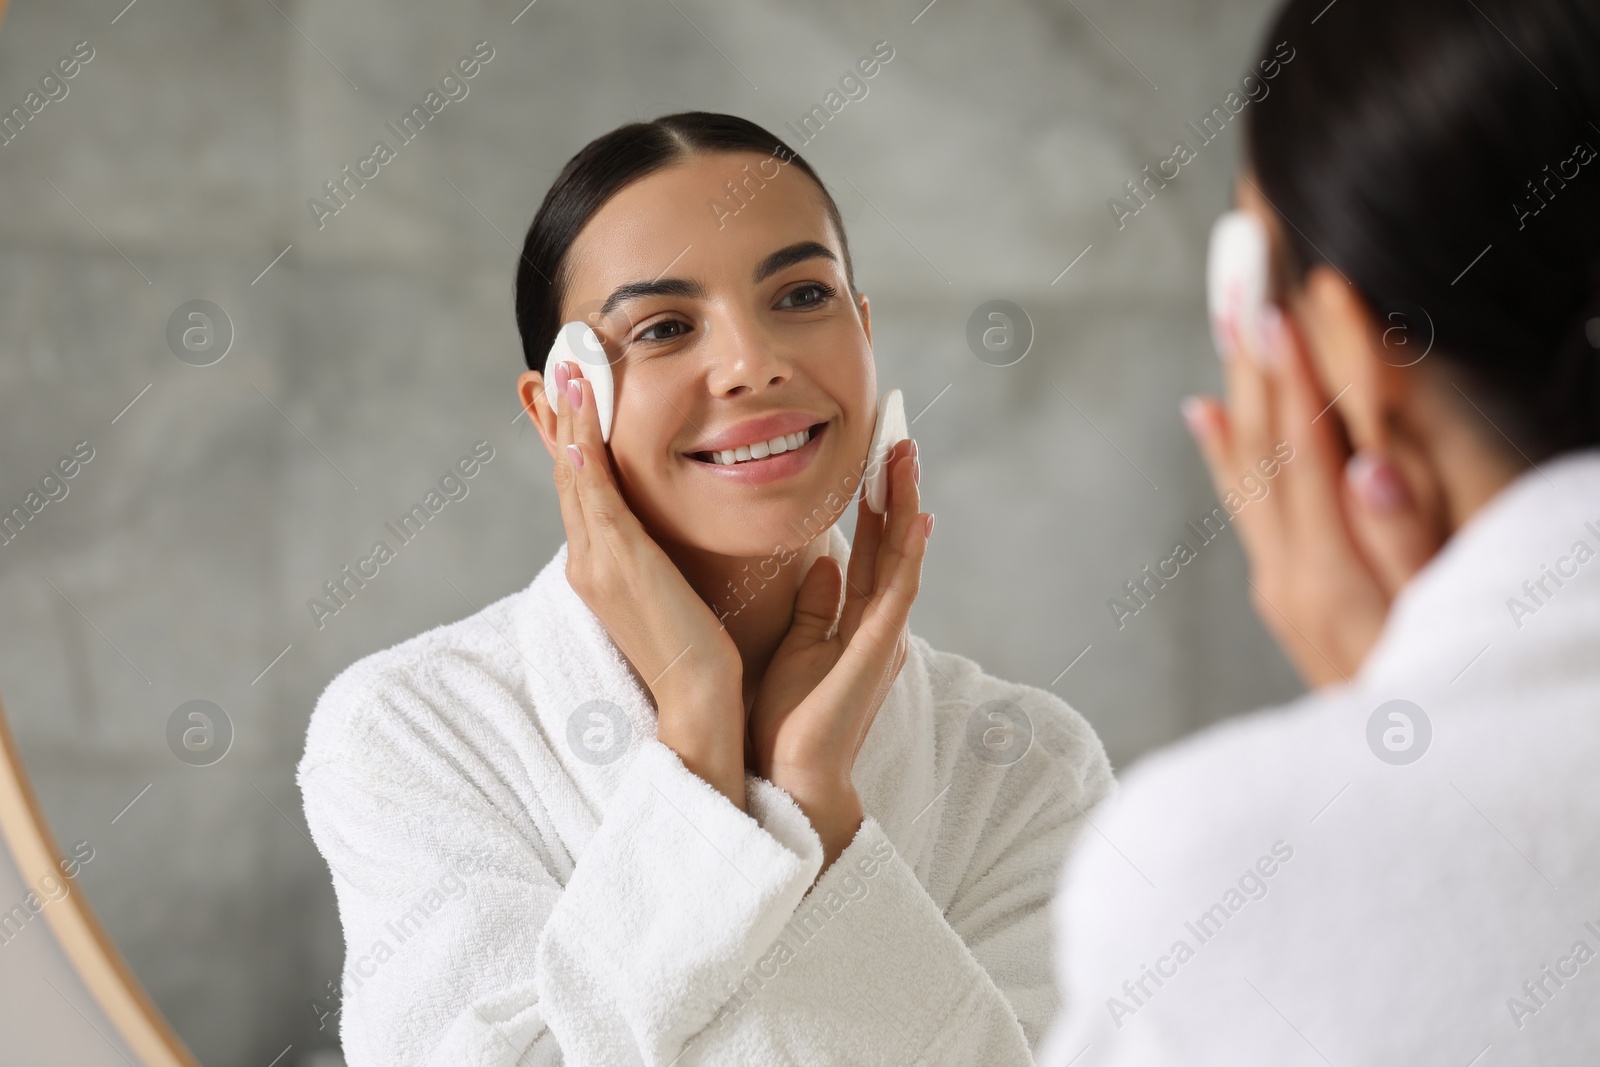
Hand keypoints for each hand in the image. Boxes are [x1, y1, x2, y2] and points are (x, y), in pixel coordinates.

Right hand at [547, 360, 745, 806]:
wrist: (698, 706)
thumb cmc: (701, 658)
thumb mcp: (678, 594)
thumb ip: (670, 560)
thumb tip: (681, 536)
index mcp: (602, 567)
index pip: (584, 490)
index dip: (573, 439)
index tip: (570, 395)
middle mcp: (589, 561)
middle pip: (569, 474)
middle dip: (561, 417)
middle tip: (556, 363)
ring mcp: (597, 562)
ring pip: (577, 476)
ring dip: (571, 418)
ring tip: (569, 367)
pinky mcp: (618, 564)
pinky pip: (597, 495)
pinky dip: (587, 453)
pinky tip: (584, 418)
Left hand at [747, 438, 930, 871]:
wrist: (790, 779)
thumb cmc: (787, 723)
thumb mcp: (796, 648)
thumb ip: (815, 609)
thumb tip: (824, 564)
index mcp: (854, 621)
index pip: (868, 547)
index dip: (872, 500)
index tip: (872, 452)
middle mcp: (876, 624)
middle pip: (890, 543)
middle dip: (894, 488)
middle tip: (898, 434)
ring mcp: (881, 637)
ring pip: (900, 558)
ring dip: (904, 505)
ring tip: (905, 455)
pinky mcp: (876, 653)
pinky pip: (896, 593)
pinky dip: (906, 554)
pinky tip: (914, 518)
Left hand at [1183, 307, 1439, 686]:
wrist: (1406, 795)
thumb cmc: (1445, 702)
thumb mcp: (1442, 624)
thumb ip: (1405, 546)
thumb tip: (1368, 466)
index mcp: (1329, 572)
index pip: (1306, 451)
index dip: (1295, 373)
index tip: (1281, 301)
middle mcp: (1289, 577)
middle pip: (1264, 449)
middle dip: (1254, 362)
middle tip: (1239, 281)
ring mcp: (1281, 591)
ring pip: (1247, 471)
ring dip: (1240, 392)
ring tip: (1226, 323)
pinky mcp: (1286, 603)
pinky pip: (1246, 510)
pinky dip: (1227, 455)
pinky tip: (1206, 413)